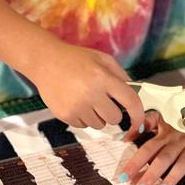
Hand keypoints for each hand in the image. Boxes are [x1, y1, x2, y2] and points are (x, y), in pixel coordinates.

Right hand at [28, 41, 145, 132]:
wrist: (45, 61)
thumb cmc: (76, 59)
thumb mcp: (102, 58)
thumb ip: (120, 75)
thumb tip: (135, 94)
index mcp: (103, 78)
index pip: (130, 101)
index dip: (138, 114)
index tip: (139, 121)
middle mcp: (91, 94)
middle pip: (115, 118)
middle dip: (113, 112)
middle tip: (103, 101)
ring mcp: (77, 107)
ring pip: (99, 125)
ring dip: (98, 116)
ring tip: (86, 99)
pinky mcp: (65, 115)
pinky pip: (84, 126)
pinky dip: (84, 118)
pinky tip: (76, 102)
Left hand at [118, 112, 184, 184]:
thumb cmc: (183, 114)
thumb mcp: (162, 116)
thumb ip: (143, 125)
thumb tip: (124, 138)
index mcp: (166, 134)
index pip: (147, 150)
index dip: (135, 163)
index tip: (123, 178)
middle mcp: (179, 141)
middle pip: (163, 158)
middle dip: (151, 174)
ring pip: (183, 162)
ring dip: (172, 177)